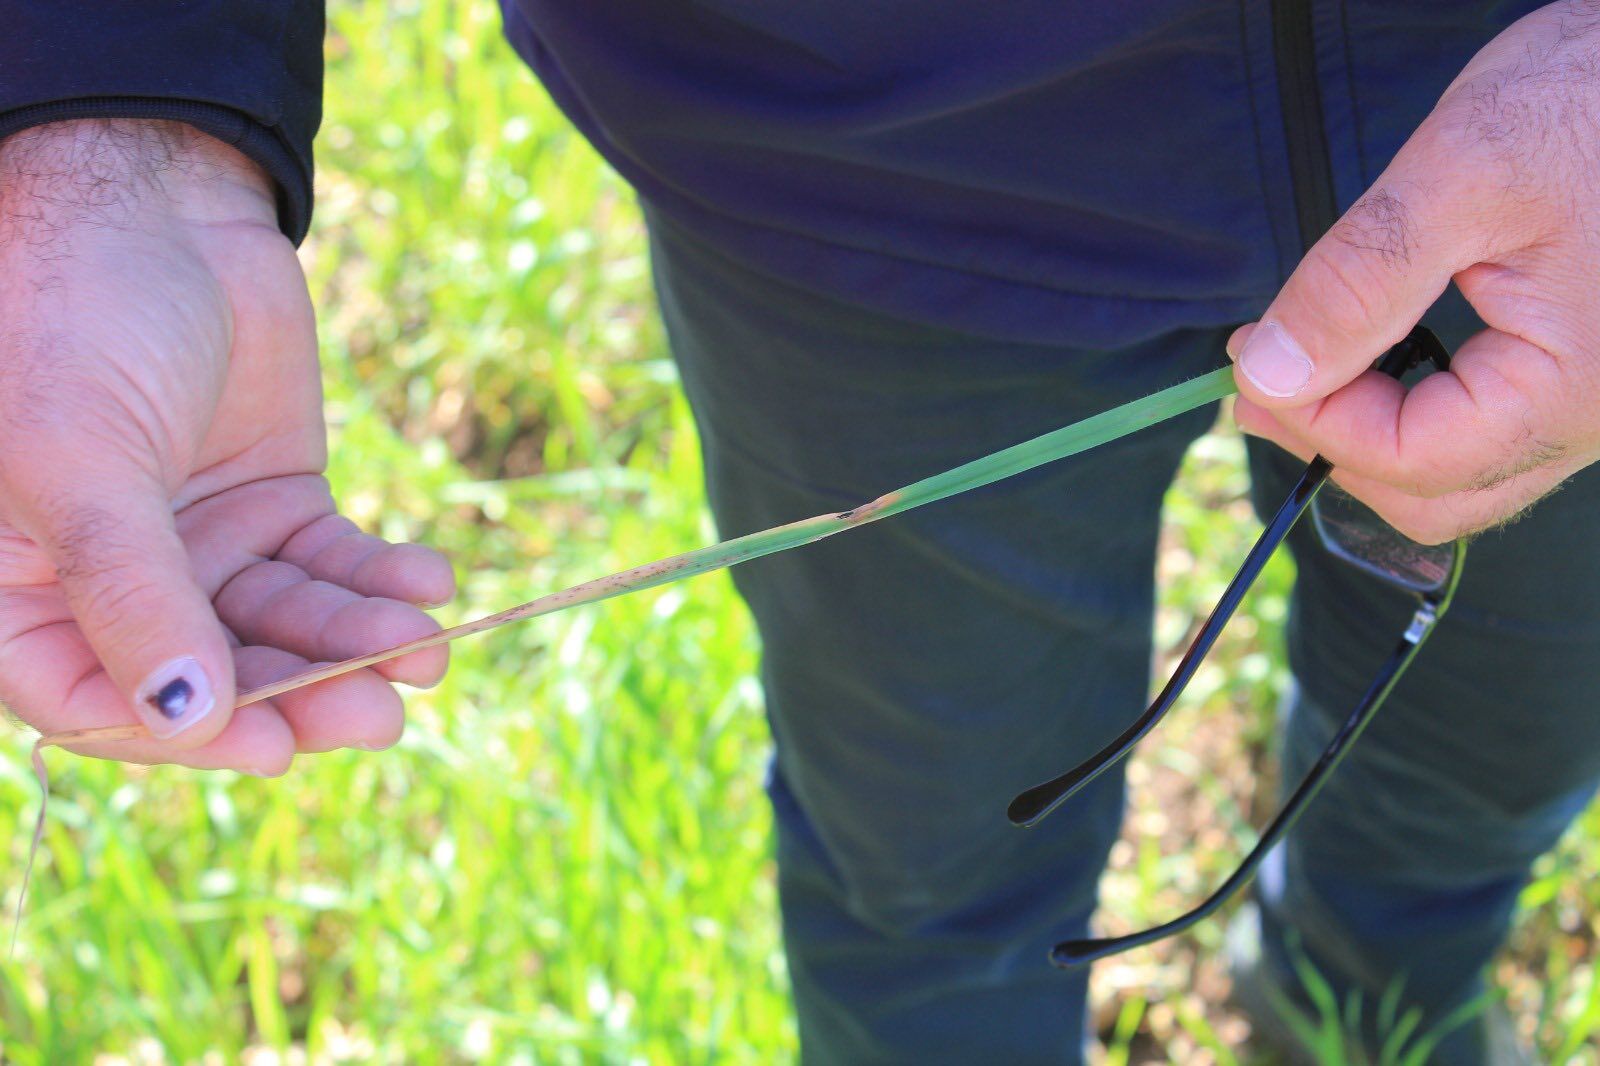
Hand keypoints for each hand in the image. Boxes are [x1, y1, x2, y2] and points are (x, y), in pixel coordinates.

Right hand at [0, 120, 454, 773]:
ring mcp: (204, 547)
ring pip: (286, 629)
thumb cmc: (71, 318)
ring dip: (358, 643)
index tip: (277, 747)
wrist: (150, 202)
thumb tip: (184, 718)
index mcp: (24, 591)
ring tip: (426, 647)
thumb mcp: (78, 460)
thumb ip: (130, 590)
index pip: (102, 705)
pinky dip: (382, 581)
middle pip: (217, 680)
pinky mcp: (279, 503)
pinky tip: (430, 583)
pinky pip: (334, 566)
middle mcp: (116, 584)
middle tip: (382, 711)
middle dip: (301, 695)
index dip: (192, 737)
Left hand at [1229, 1, 1599, 543]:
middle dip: (1330, 444)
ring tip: (1295, 370)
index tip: (1247, 364)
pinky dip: (1411, 409)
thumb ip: (1361, 279)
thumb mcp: (1463, 172)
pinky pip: (1485, 426)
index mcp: (1571, 389)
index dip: (1310, 422)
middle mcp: (1591, 416)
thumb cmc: (1596, 99)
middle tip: (1255, 382)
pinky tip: (1366, 355)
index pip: (1406, 459)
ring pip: (1459, 470)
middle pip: (1432, 490)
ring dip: (1366, 432)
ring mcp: (1591, 399)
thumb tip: (1271, 371)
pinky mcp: (1581, 367)